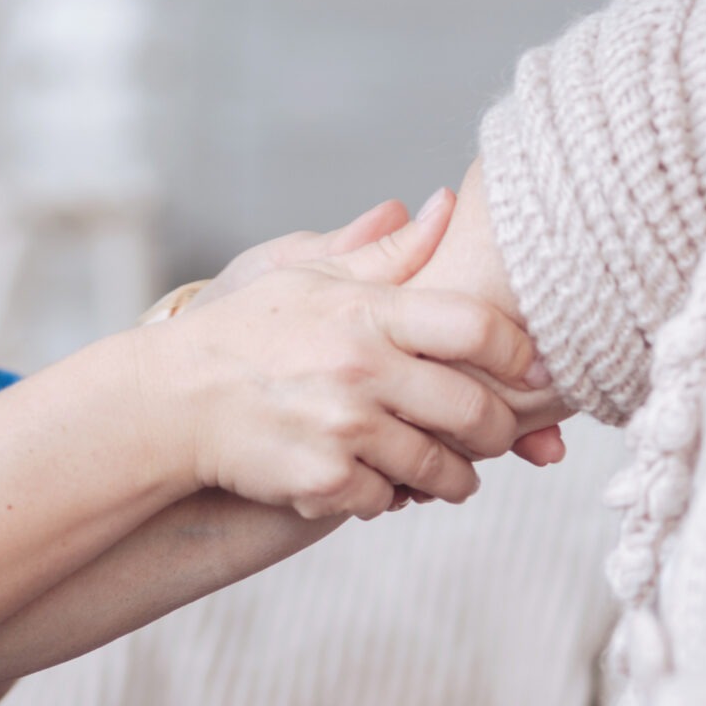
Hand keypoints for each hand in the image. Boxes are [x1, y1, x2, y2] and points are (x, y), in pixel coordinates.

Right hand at [138, 193, 547, 518]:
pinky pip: (390, 500)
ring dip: (456, 476)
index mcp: (366, 311)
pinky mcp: (325, 480)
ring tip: (452, 471)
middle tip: (499, 434)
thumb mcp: (311, 275)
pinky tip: (382, 482)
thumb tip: (444, 205)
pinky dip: (392, 497)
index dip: (520, 353)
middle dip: (500, 431)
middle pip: (477, 410)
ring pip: (442, 469)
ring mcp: (344, 429)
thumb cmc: (249, 331)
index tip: (532, 370)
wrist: (173, 399)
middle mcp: (360, 369)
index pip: (477, 327)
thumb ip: (387, 252)